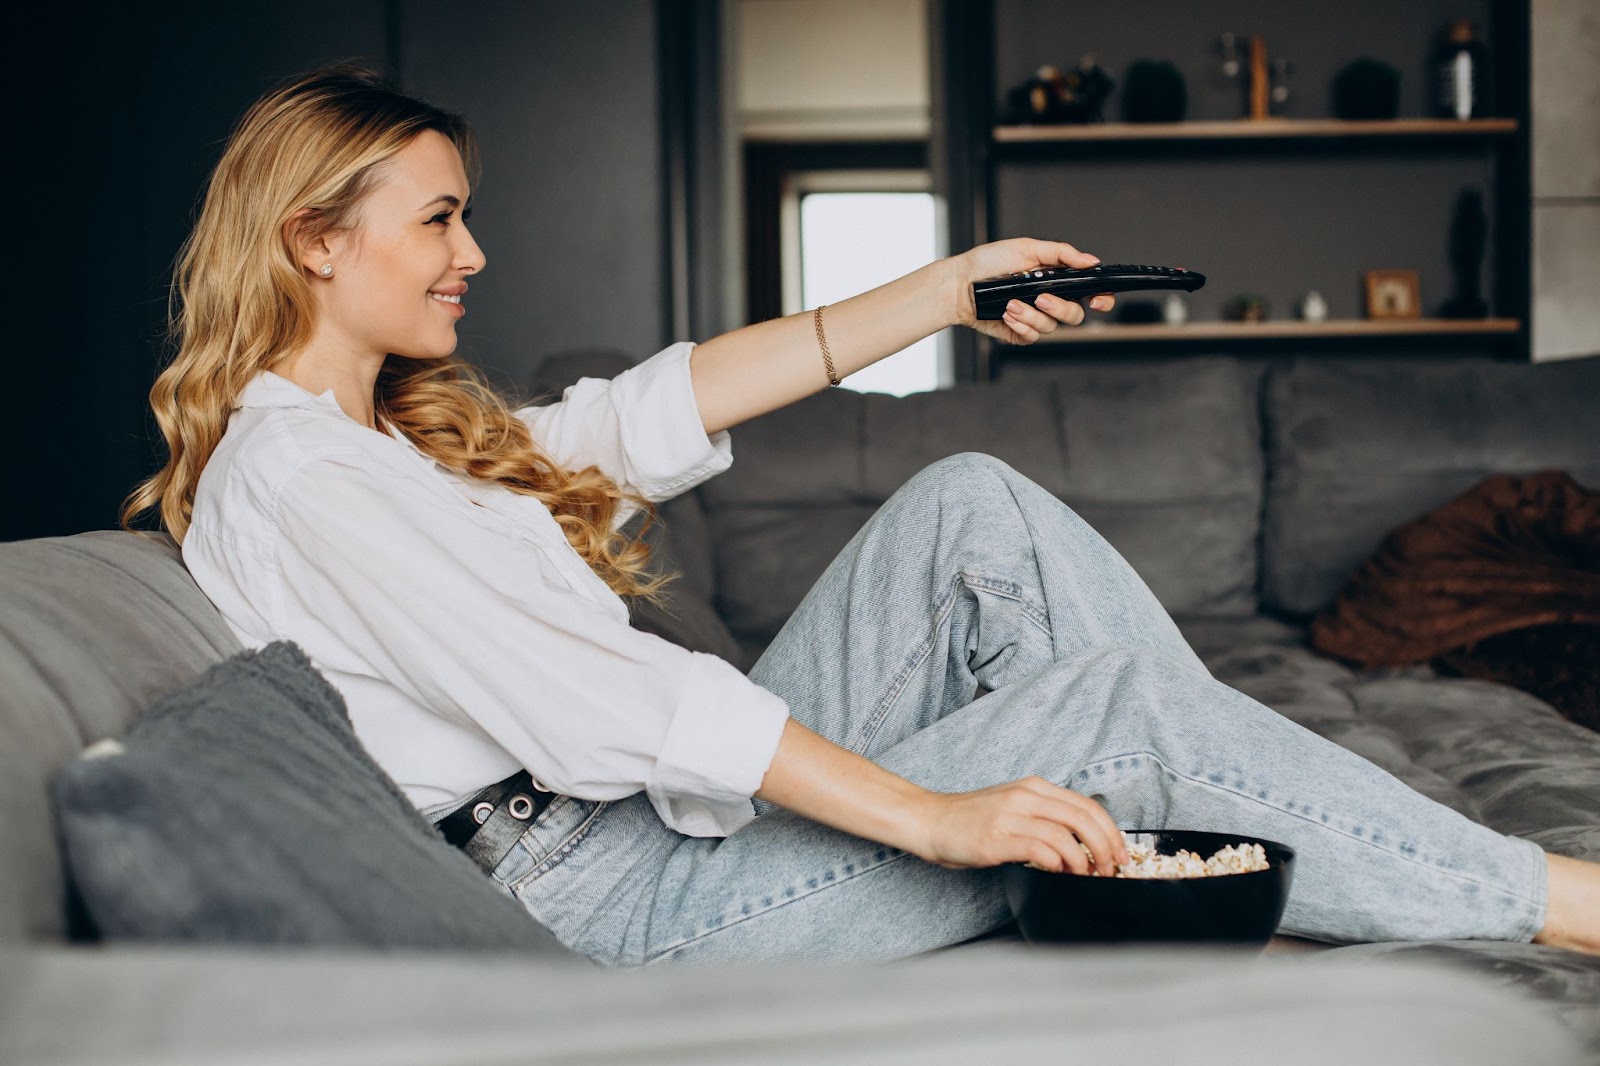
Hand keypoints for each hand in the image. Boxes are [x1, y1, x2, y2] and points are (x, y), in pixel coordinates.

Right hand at [913, 776, 1130, 875]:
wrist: (929, 821)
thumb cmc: (969, 821)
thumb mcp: (1012, 808)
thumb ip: (1044, 818)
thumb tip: (1082, 846)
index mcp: (1033, 787)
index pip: (1087, 805)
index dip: (1111, 832)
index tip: (1121, 854)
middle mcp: (1025, 796)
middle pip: (1084, 818)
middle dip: (1106, 848)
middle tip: (1111, 869)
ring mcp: (1011, 815)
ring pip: (1067, 834)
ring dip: (1085, 861)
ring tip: (1085, 875)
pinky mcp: (997, 838)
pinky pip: (1041, 849)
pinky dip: (1059, 863)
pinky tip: (1059, 872)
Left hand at [948, 237, 1117, 344]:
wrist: (959, 284)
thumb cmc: (988, 263)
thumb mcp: (1027, 248)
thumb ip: (1061, 254)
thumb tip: (1090, 261)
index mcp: (1056, 279)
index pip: (1089, 293)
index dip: (1101, 299)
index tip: (1098, 300)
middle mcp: (1048, 300)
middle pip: (1075, 315)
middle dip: (1059, 308)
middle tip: (1041, 298)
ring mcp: (1034, 318)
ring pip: (1051, 328)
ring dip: (1031, 315)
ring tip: (1010, 303)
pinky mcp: (1019, 332)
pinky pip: (1032, 337)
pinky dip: (1020, 325)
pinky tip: (1006, 314)